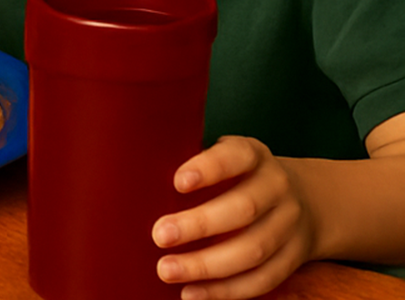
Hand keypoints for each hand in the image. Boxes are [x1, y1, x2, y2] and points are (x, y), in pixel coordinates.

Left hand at [154, 136, 313, 298]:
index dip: (209, 169)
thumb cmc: (239, 175)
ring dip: (207, 265)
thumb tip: (132, 179)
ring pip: (254, 249)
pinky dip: (226, 290)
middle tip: (159, 235)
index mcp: (254, 155)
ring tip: (167, 269)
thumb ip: (191, 164)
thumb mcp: (223, 155)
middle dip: (200, 225)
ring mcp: (289, 224)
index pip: (236, 157)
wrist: (310, 198)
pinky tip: (192, 293)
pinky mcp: (294, 258)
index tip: (176, 182)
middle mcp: (277, 188)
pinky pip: (263, 279)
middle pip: (244, 209)